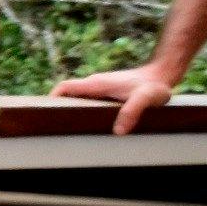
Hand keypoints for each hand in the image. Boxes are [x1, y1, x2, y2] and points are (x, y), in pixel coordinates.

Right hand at [51, 61, 175, 134]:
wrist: (163, 74)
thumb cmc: (154, 85)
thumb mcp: (145, 98)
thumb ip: (132, 111)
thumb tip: (117, 131)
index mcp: (97, 84)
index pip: (65, 87)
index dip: (52, 98)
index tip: (44, 112)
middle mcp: (95, 84)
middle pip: (68, 94)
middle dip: (58, 107)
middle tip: (54, 126)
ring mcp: (100, 87)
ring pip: (78, 97)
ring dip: (71, 109)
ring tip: (69, 128)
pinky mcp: (107, 91)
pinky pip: (87, 99)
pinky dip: (82, 109)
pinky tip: (89, 122)